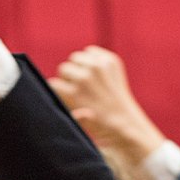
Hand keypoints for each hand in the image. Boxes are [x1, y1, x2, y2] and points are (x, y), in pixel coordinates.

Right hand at [47, 47, 166, 168]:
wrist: (127, 124)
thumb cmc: (98, 128)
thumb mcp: (76, 125)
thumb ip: (65, 111)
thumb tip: (61, 100)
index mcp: (75, 93)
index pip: (53, 83)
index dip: (57, 91)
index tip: (64, 97)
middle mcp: (87, 77)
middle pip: (63, 68)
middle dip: (66, 78)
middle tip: (76, 89)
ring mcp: (100, 67)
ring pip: (75, 57)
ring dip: (78, 67)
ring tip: (85, 80)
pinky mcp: (111, 60)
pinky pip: (90, 50)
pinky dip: (91, 59)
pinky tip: (95, 72)